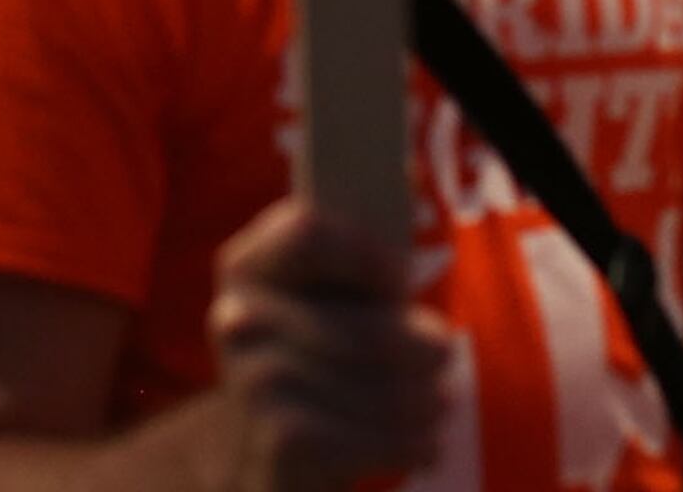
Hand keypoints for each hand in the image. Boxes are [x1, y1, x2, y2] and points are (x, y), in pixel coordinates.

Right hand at [204, 197, 455, 491]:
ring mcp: (250, 380)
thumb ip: (354, 271)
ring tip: (438, 406)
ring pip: (373, 385)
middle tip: (445, 359)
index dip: (366, 254)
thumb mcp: (324, 305)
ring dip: (422, 402)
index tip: (400, 282)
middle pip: (361, 327)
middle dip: (420, 349)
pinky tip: (423, 446)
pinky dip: (407, 443)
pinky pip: (367, 436)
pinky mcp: (276, 439)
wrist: (267, 448)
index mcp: (248, 266)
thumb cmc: (314, 358)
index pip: (308, 233)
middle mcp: (237, 318)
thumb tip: (403, 279)